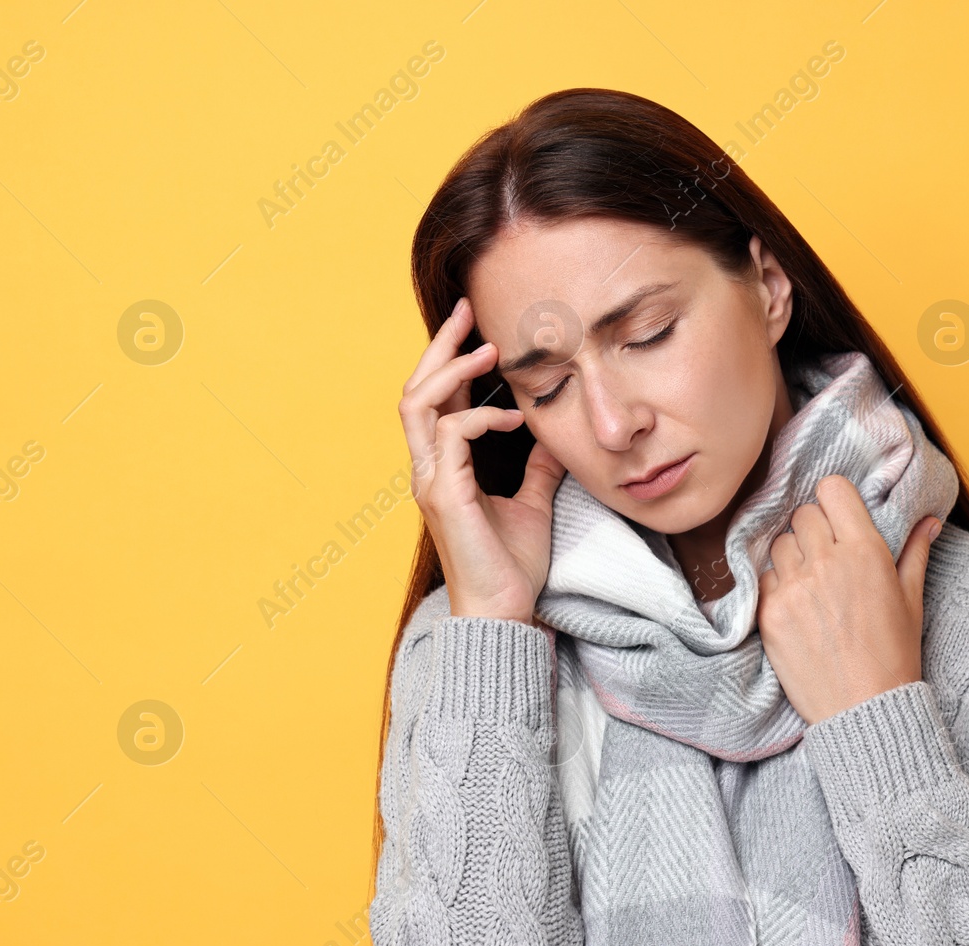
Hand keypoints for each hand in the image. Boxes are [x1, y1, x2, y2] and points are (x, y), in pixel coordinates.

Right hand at [398, 296, 566, 622]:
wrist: (504, 613)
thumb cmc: (511, 567)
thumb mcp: (532, 504)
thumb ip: (537, 469)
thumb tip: (553, 438)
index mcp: (445, 467)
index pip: (437, 400)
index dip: (451, 361)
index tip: (478, 329)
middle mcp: (429, 468)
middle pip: (416, 390)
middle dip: (439, 346)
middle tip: (465, 310)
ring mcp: (431, 480)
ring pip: (418, 404)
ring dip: (452, 371)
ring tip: (486, 351)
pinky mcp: (444, 494)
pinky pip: (451, 436)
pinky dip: (480, 417)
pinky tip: (513, 419)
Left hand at [757, 474, 943, 724]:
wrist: (864, 709)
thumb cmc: (894, 655)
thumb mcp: (911, 600)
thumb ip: (914, 552)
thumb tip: (927, 520)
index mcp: (865, 551)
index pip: (832, 490)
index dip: (834, 500)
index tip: (838, 516)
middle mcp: (826, 562)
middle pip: (803, 514)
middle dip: (815, 529)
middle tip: (826, 556)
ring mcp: (794, 587)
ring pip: (780, 544)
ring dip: (793, 556)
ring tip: (812, 585)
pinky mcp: (770, 612)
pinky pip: (764, 578)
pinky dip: (778, 586)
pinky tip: (798, 608)